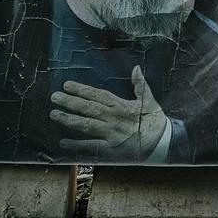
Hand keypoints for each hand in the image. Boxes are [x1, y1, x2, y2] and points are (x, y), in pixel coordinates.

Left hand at [50, 66, 168, 160]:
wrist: (163, 143)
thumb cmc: (155, 120)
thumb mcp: (150, 100)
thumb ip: (140, 84)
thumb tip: (136, 68)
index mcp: (121, 106)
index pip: (98, 95)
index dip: (82, 90)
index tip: (67, 85)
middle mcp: (113, 119)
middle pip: (88, 109)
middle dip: (70, 102)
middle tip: (54, 97)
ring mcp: (110, 134)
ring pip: (86, 126)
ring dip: (69, 120)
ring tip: (54, 114)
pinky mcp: (110, 149)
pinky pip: (91, 147)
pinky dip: (77, 145)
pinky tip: (63, 142)